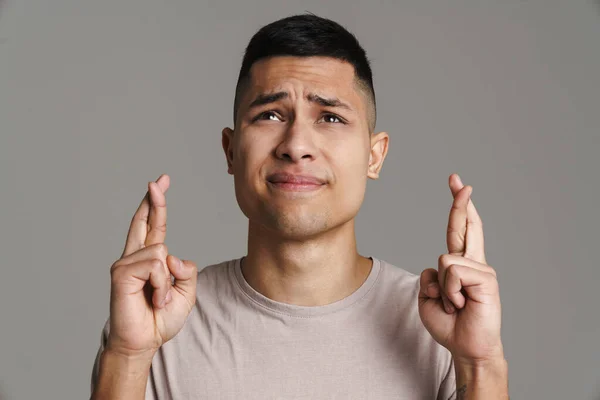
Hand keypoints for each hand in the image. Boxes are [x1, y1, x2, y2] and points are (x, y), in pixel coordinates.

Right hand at [106, 174, 197, 358]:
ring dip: (167, 281)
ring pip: (160, 251)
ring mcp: (125, 264)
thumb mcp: (185, 292)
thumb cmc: (160, 318)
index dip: (157, 204)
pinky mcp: (120, 274)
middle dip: (153, 199)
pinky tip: (153, 298)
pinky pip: (154, 265)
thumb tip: (170, 255)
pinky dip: (161, 284)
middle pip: (143, 221)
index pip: (153, 226)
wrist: (144, 342)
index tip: (160, 182)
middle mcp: (134, 257)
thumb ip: (185, 270)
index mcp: (150, 259)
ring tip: (158, 299)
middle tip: (158, 179)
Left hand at [418, 174, 503, 362]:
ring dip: (442, 289)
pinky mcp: (487, 279)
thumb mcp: (428, 297)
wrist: (466, 348)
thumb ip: (430, 277)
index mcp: (460, 264)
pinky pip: (452, 272)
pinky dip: (449, 293)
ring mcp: (482, 269)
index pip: (459, 229)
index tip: (457, 184)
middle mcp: (473, 262)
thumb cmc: (449, 324)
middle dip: (460, 201)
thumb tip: (440, 265)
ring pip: (444, 259)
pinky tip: (461, 305)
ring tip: (454, 305)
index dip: (459, 207)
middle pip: (467, 225)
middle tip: (457, 178)